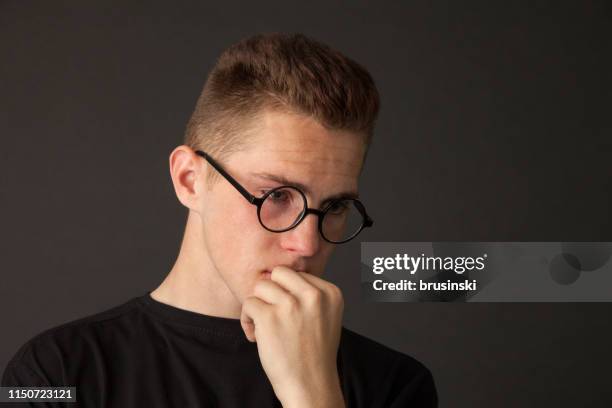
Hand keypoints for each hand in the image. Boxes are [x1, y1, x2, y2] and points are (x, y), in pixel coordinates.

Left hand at [240, 266, 344, 407]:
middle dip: (272, 293)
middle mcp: (313, 294)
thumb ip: (309, 295)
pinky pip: (248, 303)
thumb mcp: (325, 316)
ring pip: (261, 286)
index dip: (287, 294)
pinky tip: (257, 336)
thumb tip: (278, 277)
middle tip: (273, 316)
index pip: (297, 274)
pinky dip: (247, 320)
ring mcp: (291, 304)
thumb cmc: (313, 354)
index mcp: (330, 292)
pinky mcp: (270, 316)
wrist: (311, 386)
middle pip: (279, 273)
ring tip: (264, 327)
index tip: (289, 316)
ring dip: (258, 306)